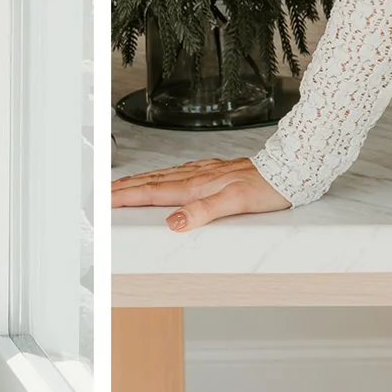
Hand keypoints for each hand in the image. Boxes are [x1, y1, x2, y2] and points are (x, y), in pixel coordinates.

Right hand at [111, 157, 288, 231]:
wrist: (289, 170)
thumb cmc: (267, 188)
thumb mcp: (236, 203)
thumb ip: (204, 211)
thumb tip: (174, 221)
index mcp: (197, 186)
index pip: (153, 193)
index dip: (127, 197)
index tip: (105, 198)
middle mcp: (197, 177)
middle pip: (151, 182)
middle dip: (124, 187)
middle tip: (102, 191)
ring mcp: (205, 172)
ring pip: (163, 176)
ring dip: (139, 181)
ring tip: (122, 185)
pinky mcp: (215, 171)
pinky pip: (178, 173)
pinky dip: (161, 176)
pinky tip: (163, 177)